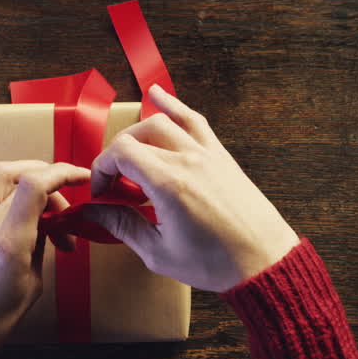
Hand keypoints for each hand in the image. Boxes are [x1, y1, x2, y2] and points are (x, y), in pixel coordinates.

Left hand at [0, 122, 89, 358]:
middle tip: (63, 209)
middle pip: (22, 175)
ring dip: (24, 167)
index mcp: (8, 241)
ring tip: (43, 177)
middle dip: (50, 181)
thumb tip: (45, 228)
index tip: (82, 178)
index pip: (38, 187)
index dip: (64, 174)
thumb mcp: (31, 286)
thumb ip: (39, 248)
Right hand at [83, 86, 298, 291]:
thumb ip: (123, 226)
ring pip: (162, 122)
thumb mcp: (159, 252)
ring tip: (126, 152)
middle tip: (112, 183)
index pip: (121, 153)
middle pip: (137, 136)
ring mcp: (207, 154)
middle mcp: (188, 160)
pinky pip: (194, 121)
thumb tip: (94, 212)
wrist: (263, 262)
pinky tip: (156, 95)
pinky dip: (173, 106)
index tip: (101, 191)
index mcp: (170, 184)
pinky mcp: (221, 156)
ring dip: (137, 132)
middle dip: (115, 156)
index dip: (101, 169)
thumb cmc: (215, 263)